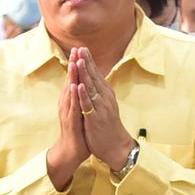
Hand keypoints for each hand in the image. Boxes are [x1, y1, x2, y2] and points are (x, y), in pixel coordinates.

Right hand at [46, 56, 90, 190]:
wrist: (70, 152)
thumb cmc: (77, 132)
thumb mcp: (80, 111)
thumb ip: (80, 99)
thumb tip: (84, 86)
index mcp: (71, 101)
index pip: (73, 79)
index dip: (76, 64)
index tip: (79, 49)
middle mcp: (67, 104)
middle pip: (69, 81)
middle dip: (73, 65)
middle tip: (75, 48)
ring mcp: (68, 112)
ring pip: (69, 91)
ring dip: (71, 77)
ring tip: (73, 61)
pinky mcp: (71, 122)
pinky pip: (72, 107)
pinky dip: (73, 96)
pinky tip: (74, 86)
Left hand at [76, 48, 135, 172]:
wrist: (116, 146)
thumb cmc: (108, 126)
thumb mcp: (105, 106)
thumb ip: (100, 93)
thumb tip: (94, 80)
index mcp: (105, 95)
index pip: (96, 74)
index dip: (89, 61)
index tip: (83, 48)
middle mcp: (105, 98)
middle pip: (94, 77)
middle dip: (87, 62)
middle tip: (80, 48)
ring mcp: (101, 108)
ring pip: (91, 88)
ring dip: (85, 74)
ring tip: (80, 60)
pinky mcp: (95, 118)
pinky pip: (88, 105)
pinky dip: (83, 95)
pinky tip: (78, 85)